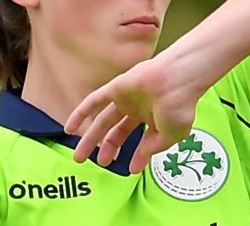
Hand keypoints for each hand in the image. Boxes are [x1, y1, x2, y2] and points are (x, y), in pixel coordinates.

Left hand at [64, 58, 203, 173]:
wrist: (176, 81)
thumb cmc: (179, 106)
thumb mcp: (171, 136)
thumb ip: (153, 148)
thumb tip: (140, 160)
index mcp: (155, 118)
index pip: (142, 140)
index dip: (137, 155)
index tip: (131, 170)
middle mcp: (139, 108)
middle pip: (117, 131)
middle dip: (108, 148)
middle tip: (99, 164)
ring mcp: (126, 98)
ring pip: (103, 120)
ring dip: (91, 138)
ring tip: (79, 157)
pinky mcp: (115, 88)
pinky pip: (94, 101)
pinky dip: (80, 114)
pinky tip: (70, 129)